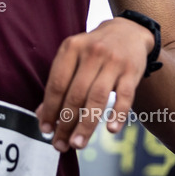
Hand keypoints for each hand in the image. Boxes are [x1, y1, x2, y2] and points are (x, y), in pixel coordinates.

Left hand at [35, 17, 153, 151]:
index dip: (50, 109)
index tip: (46, 130)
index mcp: (72, 47)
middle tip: (60, 145)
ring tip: (78, 144)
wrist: (128, 31)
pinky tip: (111, 130)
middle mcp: (92, 52)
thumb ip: (59, 82)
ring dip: (86, 125)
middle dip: (66, 123)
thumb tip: (42, 115)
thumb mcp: (74, 57)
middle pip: (76, 94)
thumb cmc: (94, 51)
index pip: (57, 83)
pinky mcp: (132, 71)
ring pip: (97, 98)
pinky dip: (118, 114)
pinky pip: (124, 96)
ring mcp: (114, 61)